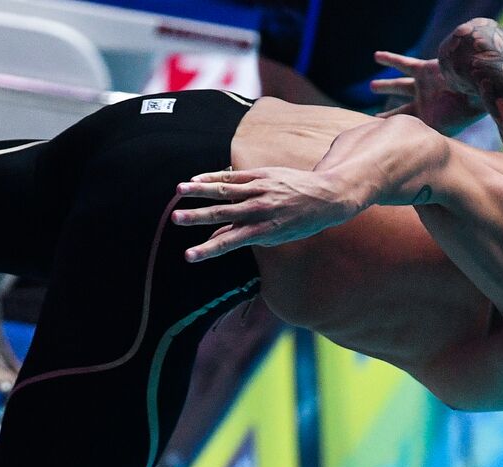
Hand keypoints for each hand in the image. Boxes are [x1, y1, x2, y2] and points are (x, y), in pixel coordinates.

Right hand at [173, 168, 359, 261]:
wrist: (326, 197)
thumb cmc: (300, 222)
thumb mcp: (276, 236)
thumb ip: (244, 236)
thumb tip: (215, 241)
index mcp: (265, 231)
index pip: (231, 242)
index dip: (208, 249)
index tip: (189, 256)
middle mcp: (261, 210)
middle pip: (224, 214)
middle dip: (199, 217)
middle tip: (176, 219)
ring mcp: (260, 191)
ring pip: (225, 191)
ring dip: (200, 191)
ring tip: (178, 191)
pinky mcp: (260, 175)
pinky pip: (233, 176)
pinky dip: (214, 177)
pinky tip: (196, 179)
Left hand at [370, 50, 484, 136]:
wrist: (474, 89)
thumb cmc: (458, 114)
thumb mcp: (438, 134)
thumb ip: (423, 144)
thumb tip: (402, 163)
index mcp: (428, 121)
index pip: (406, 128)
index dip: (392, 133)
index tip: (375, 138)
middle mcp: (425, 104)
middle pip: (401, 111)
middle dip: (388, 115)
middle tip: (374, 119)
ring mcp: (425, 87)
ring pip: (400, 86)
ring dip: (386, 86)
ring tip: (372, 87)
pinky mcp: (425, 69)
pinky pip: (403, 63)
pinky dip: (390, 59)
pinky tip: (376, 57)